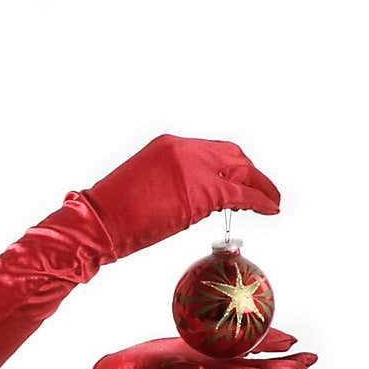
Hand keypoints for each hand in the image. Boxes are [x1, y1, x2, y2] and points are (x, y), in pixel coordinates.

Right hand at [85, 133, 281, 260]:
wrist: (96, 223)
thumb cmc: (110, 214)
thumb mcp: (144, 185)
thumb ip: (172, 183)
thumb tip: (193, 200)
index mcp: (169, 145)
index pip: (212, 151)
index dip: (233, 166)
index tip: (242, 179)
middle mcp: (183, 149)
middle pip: (233, 155)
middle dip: (252, 173)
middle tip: (265, 190)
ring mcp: (193, 168)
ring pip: (241, 171)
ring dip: (261, 187)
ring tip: (272, 201)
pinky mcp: (200, 192)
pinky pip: (241, 194)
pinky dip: (259, 200)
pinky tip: (269, 208)